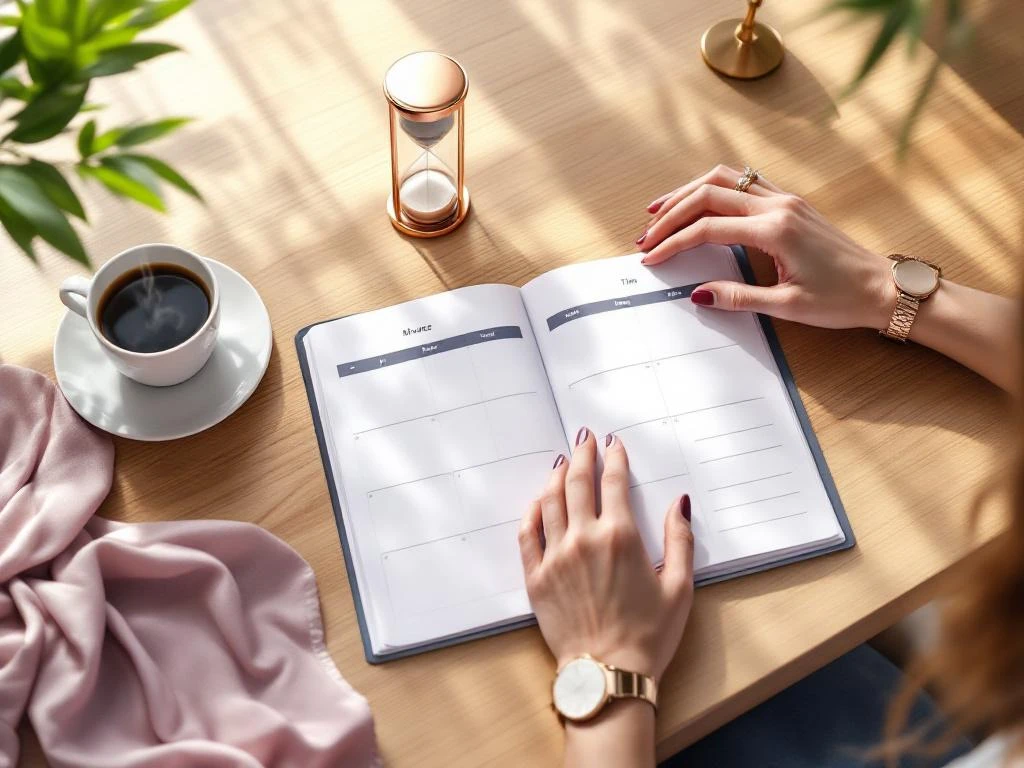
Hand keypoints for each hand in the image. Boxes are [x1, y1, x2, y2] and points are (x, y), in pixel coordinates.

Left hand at [518, 428, 693, 682]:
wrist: (608, 675)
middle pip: (577, 482)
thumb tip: (679, 503)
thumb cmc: (649, 636)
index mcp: (621, 536)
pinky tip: (538, 501)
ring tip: (561, 462)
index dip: (614, 457)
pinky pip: (527, 533)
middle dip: (582, 455)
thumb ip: (680, 540)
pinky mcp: (536, 576)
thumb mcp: (680, 588)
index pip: (613, 482)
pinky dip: (532, 511)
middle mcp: (584, 538)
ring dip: (555, 476)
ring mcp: (555, 556)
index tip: (614, 443)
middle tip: (584, 439)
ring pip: (549, 501)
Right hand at [637, 165, 895, 329]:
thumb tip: (698, 294)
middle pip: (709, 194)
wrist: (884, 287)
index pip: (709, 229)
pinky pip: (744, 182)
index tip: (651, 257)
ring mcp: (786, 199)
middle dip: (671, 213)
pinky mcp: (791, 203)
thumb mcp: (787, 306)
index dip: (673, 242)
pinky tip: (698, 201)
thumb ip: (738, 297)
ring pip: (726, 179)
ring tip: (661, 210)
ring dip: (689, 191)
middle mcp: (779, 206)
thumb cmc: (842, 299)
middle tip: (646, 235)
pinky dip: (713, 188)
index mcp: (776, 230)